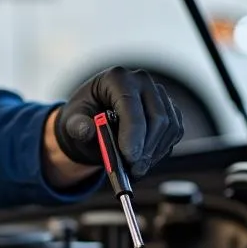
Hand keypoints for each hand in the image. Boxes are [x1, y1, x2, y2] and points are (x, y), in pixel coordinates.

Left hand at [54, 67, 183, 176]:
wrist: (94, 120)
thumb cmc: (83, 117)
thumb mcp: (72, 121)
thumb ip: (77, 126)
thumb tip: (86, 130)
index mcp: (116, 78)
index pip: (130, 105)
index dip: (133, 133)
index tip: (129, 157)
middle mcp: (141, 81)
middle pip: (157, 117)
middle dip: (146, 147)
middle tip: (133, 169)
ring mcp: (158, 94)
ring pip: (169, 127)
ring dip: (154, 152)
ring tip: (136, 169)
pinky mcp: (169, 109)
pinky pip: (174, 132)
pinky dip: (161, 150)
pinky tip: (144, 160)